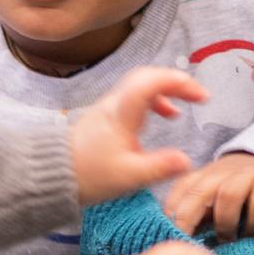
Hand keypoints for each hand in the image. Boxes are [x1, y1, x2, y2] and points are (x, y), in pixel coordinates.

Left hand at [70, 68, 206, 204]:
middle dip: (175, 82)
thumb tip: (186, 160)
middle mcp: (113, 105)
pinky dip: (152, 102)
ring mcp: (108, 109)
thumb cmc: (87, 176)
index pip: (151, 82)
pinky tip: (162, 117)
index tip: (202, 96)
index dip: (179, 82)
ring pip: (139, 87)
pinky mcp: (105, 118)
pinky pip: (132, 99)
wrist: (52, 176)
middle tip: (198, 95)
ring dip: (164, 91)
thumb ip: (159, 167)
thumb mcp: (129, 177)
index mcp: (120, 114)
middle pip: (146, 77)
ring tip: (182, 108)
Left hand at [164, 153, 253, 239]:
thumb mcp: (212, 205)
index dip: (172, 215)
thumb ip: (196, 218)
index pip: (179, 191)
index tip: (171, 237)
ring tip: (227, 242)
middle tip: (190, 245)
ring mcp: (247, 176)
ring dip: (225, 223)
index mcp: (202, 178)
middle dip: (189, 219)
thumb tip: (178, 245)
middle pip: (198, 192)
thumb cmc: (236, 199)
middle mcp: (222, 173)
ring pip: (228, 195)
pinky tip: (251, 235)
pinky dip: (252, 223)